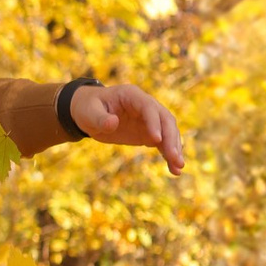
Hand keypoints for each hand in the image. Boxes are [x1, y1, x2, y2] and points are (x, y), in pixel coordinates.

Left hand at [68, 80, 185, 179]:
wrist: (89, 113)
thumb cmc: (87, 109)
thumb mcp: (88, 113)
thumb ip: (99, 118)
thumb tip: (112, 124)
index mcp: (132, 95)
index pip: (148, 107)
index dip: (154, 122)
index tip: (156, 140)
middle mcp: (146, 105)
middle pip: (165, 119)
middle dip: (171, 138)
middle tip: (174, 157)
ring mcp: (150, 119)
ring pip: (168, 132)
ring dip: (174, 148)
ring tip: (178, 167)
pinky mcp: (149, 133)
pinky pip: (163, 143)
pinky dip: (169, 155)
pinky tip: (174, 170)